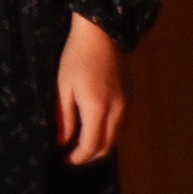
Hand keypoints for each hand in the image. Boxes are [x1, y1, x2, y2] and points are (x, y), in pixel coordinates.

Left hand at [55, 13, 127, 163]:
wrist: (102, 34)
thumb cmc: (76, 57)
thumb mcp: (63, 86)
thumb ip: (64, 117)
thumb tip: (62, 141)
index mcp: (97, 109)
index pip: (91, 145)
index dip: (79, 157)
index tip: (65, 159)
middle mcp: (117, 112)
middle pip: (107, 147)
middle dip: (90, 156)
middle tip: (72, 155)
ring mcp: (127, 106)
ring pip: (116, 138)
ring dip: (100, 146)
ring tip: (81, 144)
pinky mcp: (130, 99)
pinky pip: (120, 126)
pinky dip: (108, 134)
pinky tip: (95, 129)